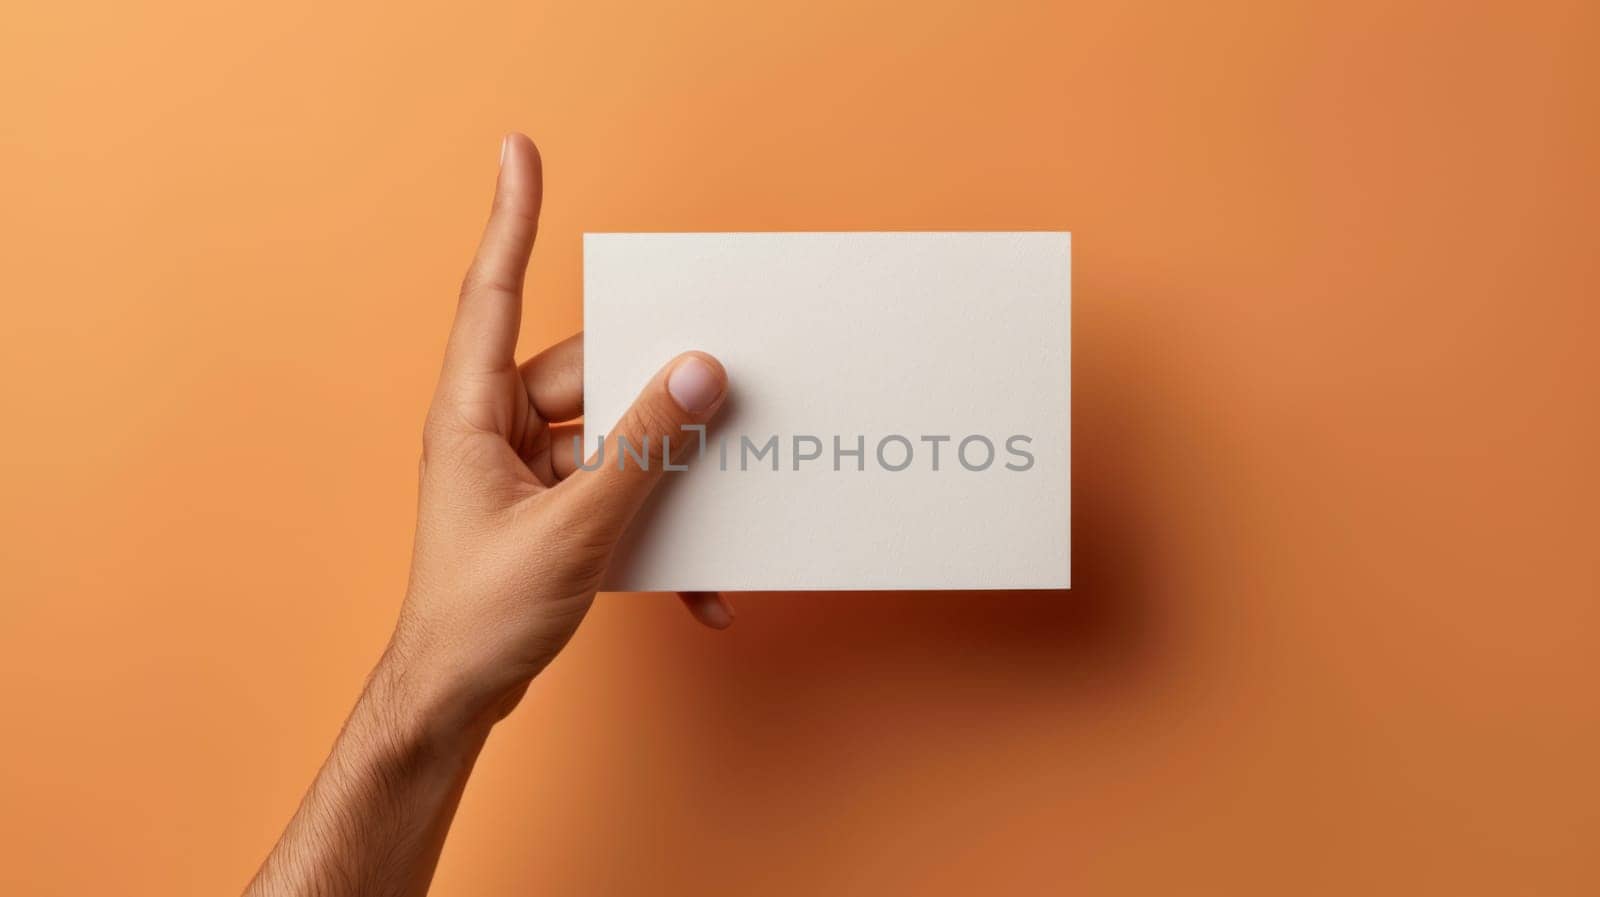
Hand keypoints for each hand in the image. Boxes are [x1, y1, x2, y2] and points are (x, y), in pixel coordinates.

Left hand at [385, 133, 732, 736]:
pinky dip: (660, 534)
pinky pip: (621, 496)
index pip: (493, 295)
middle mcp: (500, 430)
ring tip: (719, 500)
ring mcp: (528, 472)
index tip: (522, 149)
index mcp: (473, 415)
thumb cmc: (480, 617)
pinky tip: (699, 588)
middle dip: (658, 393)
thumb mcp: (573, 529)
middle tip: (722, 386)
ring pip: (618, 437)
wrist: (454, 702)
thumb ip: (642, 448)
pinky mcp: (556, 512)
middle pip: (593, 375)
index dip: (511, 218)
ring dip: (668, 475)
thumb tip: (699, 373)